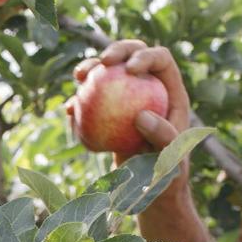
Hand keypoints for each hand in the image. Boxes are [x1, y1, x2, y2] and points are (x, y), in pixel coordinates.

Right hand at [73, 40, 195, 231]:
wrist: (150, 190)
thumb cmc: (167, 177)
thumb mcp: (171, 161)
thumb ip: (163, 138)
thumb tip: (141, 115)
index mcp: (171, 92)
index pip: (161, 60)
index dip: (145, 56)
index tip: (129, 70)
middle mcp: (150, 89)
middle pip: (133, 55)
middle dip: (116, 50)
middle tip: (102, 63)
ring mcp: (127, 99)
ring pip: (108, 73)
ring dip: (91, 69)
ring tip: (79, 77)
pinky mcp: (109, 114)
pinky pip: (92, 101)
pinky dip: (79, 104)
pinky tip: (69, 111)